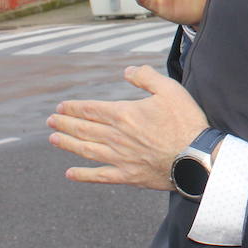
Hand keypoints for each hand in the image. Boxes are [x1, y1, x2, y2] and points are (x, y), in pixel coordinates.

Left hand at [48, 65, 209, 189]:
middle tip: (50, 122)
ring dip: (68, 144)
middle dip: (64, 124)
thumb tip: (127, 71)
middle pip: (83, 129)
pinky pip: (99, 176)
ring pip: (86, 150)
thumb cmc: (185, 122)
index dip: (73, 108)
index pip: (91, 110)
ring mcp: (119, 158)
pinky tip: (70, 174)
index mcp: (123, 114)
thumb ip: (146, 77)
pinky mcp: (127, 176)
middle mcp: (116, 137)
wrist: (196, 157)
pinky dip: (83, 175)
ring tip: (54, 140)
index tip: (60, 107)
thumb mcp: (170, 89)